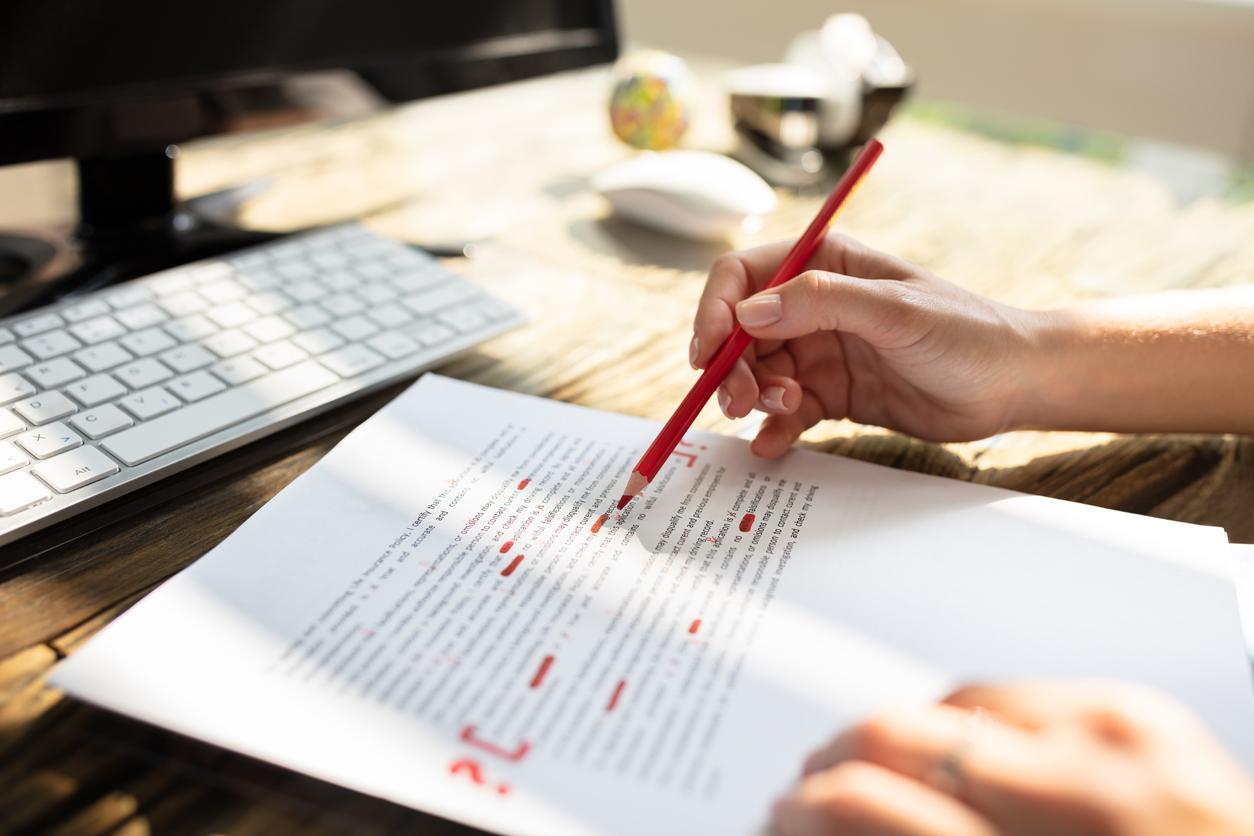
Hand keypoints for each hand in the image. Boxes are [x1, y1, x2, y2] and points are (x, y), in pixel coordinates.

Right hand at [691, 234, 1039, 456]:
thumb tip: (749, 312)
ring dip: (753, 396)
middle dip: (730, 366)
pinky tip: (774, 444)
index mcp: (824, 262)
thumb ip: (821, 302)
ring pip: (757, 373)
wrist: (1012, 386)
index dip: (715, 310)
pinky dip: (772, 428)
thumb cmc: (965, 332)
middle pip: (740, 331)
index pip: (743, 275)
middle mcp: (813, 304)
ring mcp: (820, 350)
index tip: (707, 352)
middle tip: (739, 401)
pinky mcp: (831, 394)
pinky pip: (784, 411)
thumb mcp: (893, 311)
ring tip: (781, 412)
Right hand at [771, 681, 1253, 835]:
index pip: (868, 800)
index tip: (784, 813)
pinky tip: (970, 757)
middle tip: (816, 784)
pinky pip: (1013, 693)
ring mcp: (1111, 739)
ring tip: (892, 767)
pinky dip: (975, 724)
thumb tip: (834, 820)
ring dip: (905, 735)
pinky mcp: (1137, 710)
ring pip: (943, 699)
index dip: (806, 805)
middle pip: (893, 730)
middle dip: (836, 756)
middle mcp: (1071, 791)